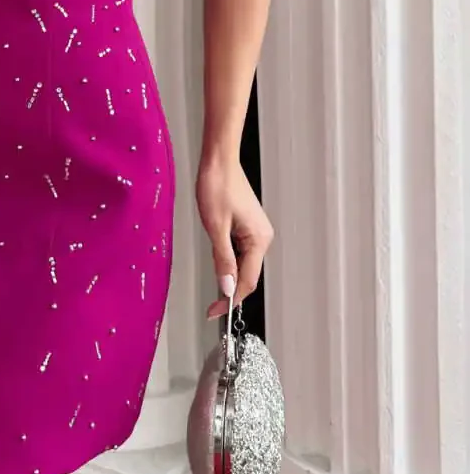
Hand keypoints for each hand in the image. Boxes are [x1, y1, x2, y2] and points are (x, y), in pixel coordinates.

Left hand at [196, 157, 273, 319]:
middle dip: (230, 290)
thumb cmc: (217, 186)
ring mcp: (256, 230)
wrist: (219, 160)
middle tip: (211, 305)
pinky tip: (217, 256)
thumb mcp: (215, 227)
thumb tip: (227, 288)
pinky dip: (228, 259)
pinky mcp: (248, 225)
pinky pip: (240, 250)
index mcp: (258, 239)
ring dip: (228, 273)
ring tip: (211, 278)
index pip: (247, 281)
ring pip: (243, 263)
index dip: (231, 300)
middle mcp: (262, 236)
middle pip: (247, 274)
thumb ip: (222, 260)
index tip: (215, 312)